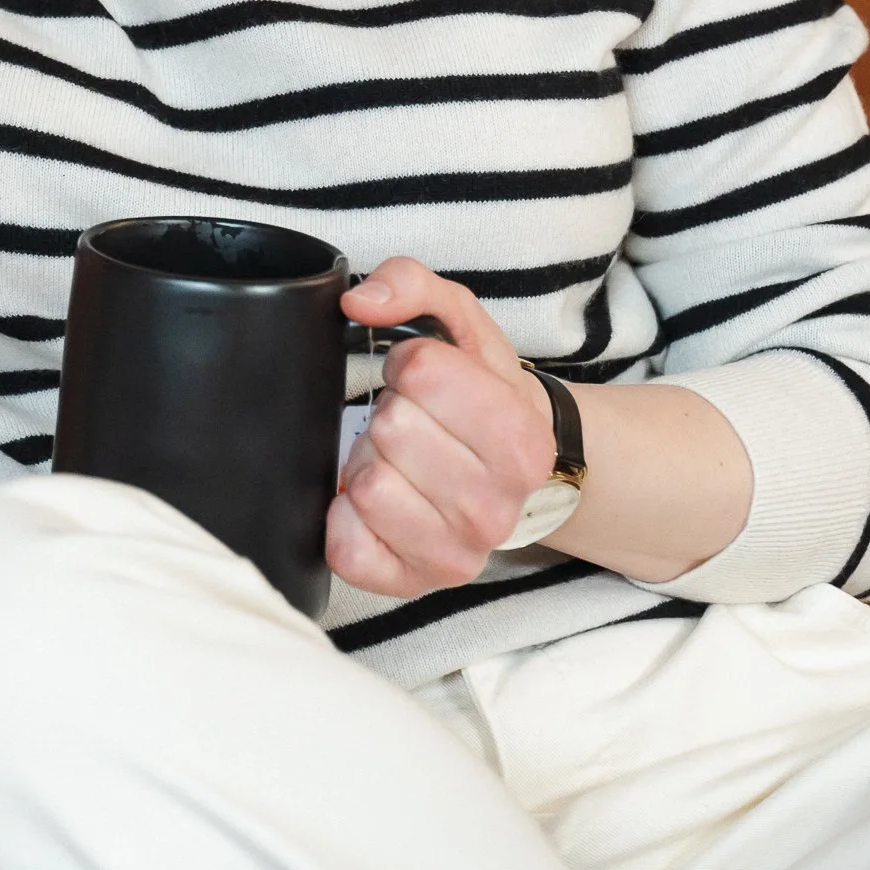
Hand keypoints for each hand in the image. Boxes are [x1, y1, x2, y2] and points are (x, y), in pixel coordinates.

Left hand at [327, 258, 556, 597]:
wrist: (505, 475)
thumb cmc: (479, 396)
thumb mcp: (460, 323)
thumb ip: (411, 284)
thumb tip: (360, 302)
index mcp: (524, 442)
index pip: (421, 372)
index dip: (411, 363)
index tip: (430, 381)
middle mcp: (498, 509)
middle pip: (391, 427)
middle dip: (393, 412)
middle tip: (416, 426)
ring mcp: (456, 555)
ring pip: (365, 483)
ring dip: (371, 461)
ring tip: (402, 463)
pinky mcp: (409, 584)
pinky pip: (345, 545)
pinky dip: (345, 516)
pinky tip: (378, 504)